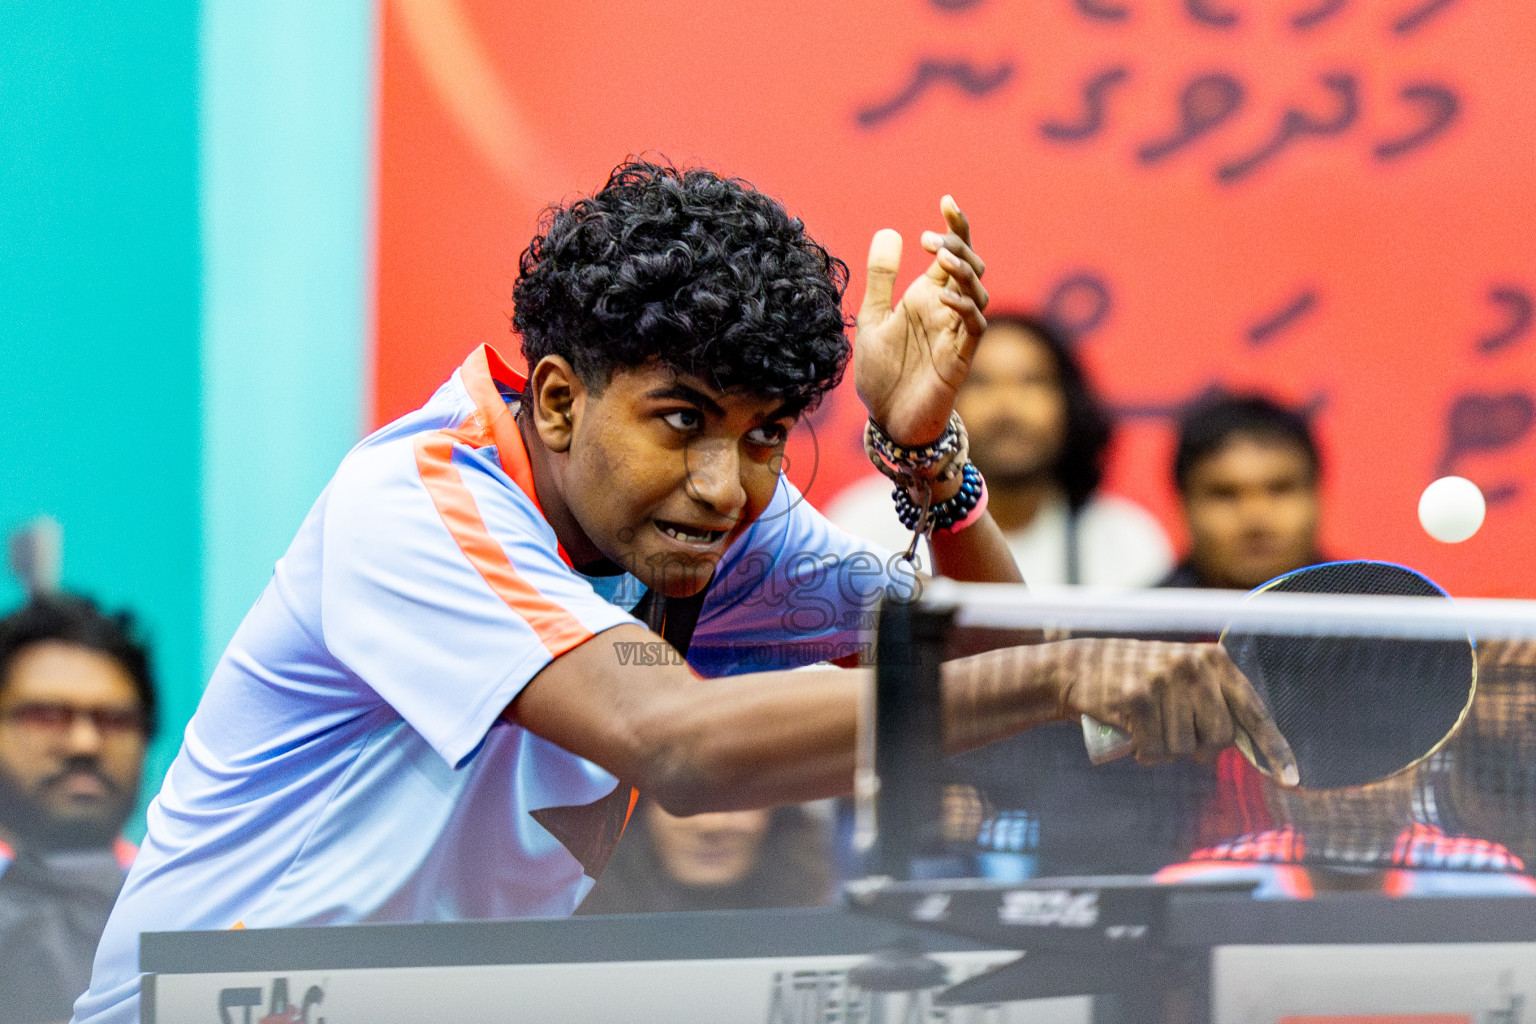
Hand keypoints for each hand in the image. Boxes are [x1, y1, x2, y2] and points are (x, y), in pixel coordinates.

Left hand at [854, 195, 988, 446]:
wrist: (887, 420)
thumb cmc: (883, 373)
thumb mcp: (873, 318)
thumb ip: (881, 278)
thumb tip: (891, 231)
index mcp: (928, 296)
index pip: (952, 254)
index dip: (955, 227)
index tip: (946, 201)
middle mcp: (947, 310)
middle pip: (970, 267)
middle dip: (959, 246)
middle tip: (932, 238)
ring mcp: (956, 334)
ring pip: (977, 294)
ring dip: (964, 273)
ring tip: (944, 258)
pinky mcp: (959, 359)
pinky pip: (973, 328)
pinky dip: (964, 308)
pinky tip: (945, 295)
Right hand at [1055, 638, 1299, 783]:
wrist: (1080, 667)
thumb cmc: (1136, 678)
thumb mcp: (1181, 677)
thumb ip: (1212, 702)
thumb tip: (1239, 746)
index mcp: (1213, 659)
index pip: (1253, 711)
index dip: (1274, 749)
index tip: (1290, 779)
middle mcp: (1193, 666)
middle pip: (1219, 737)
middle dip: (1198, 748)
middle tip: (1172, 735)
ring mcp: (1165, 681)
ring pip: (1184, 748)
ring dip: (1164, 751)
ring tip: (1146, 729)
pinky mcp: (1138, 699)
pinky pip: (1156, 749)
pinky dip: (1145, 753)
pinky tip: (1133, 736)